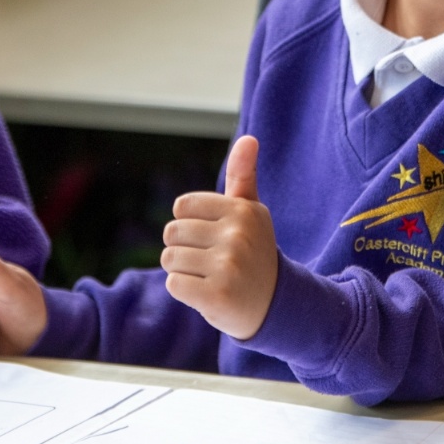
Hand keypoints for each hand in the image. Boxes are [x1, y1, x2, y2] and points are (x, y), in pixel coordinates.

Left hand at [162, 135, 278, 340]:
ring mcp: (228, 265)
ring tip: (212, 278)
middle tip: (212, 262)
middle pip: (171, 233)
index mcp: (243, 210)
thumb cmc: (253, 254)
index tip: (215, 238)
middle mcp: (238, 234)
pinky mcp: (217, 295)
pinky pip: (173, 284)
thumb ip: (243, 176)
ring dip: (184, 272)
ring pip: (170, 259)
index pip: (182, 206)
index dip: (190, 224)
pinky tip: (208, 294)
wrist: (274, 306)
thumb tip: (249, 138)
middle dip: (184, 249)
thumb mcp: (252, 213)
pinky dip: (184, 292)